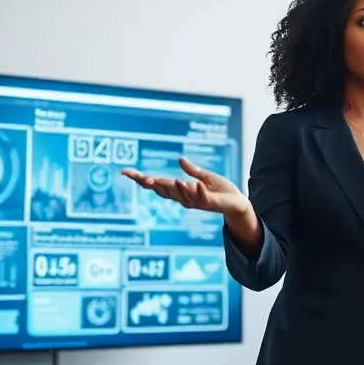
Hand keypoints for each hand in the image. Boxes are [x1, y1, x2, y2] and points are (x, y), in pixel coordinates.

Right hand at [121, 158, 250, 216]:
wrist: (238, 204)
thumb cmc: (222, 191)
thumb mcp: (206, 176)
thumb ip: (193, 171)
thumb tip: (179, 160)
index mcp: (181, 190)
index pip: (157, 183)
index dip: (141, 178)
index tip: (125, 172)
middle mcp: (185, 198)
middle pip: (164, 190)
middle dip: (151, 184)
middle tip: (140, 178)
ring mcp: (197, 201)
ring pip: (181, 196)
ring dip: (174, 188)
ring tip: (163, 179)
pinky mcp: (211, 203)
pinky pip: (202, 198)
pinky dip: (196, 191)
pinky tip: (191, 184)